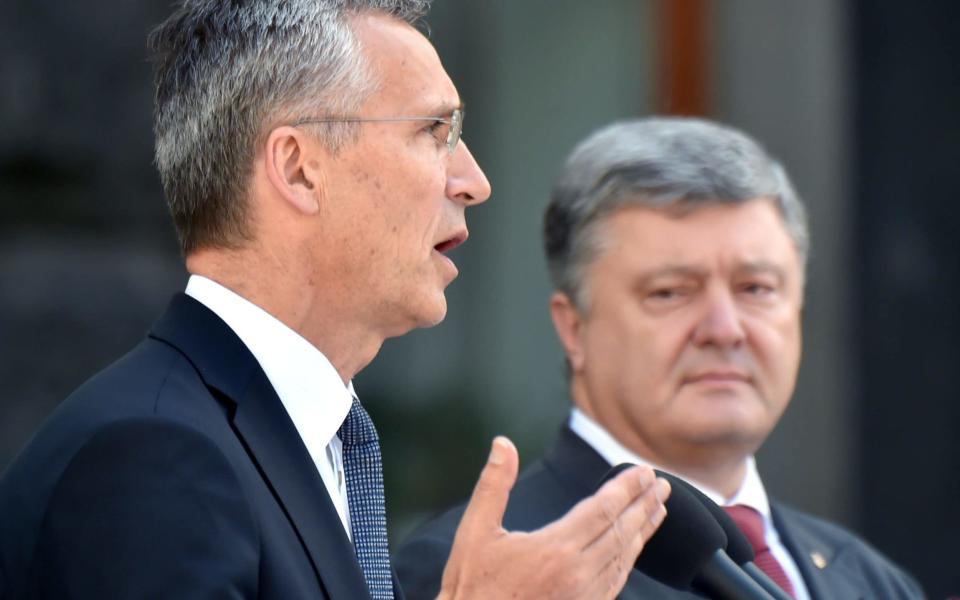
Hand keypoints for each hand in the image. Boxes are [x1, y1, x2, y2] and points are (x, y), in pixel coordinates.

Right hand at [437, 436, 669, 599]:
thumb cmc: (472, 586)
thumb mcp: (475, 532)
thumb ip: (493, 486)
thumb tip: (503, 444)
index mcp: (554, 549)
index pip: (603, 509)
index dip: (626, 488)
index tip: (644, 472)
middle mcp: (577, 574)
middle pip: (622, 531)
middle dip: (644, 504)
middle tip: (661, 484)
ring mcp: (584, 596)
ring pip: (624, 557)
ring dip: (644, 530)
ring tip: (658, 509)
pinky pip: (617, 580)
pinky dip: (630, 558)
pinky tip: (634, 547)